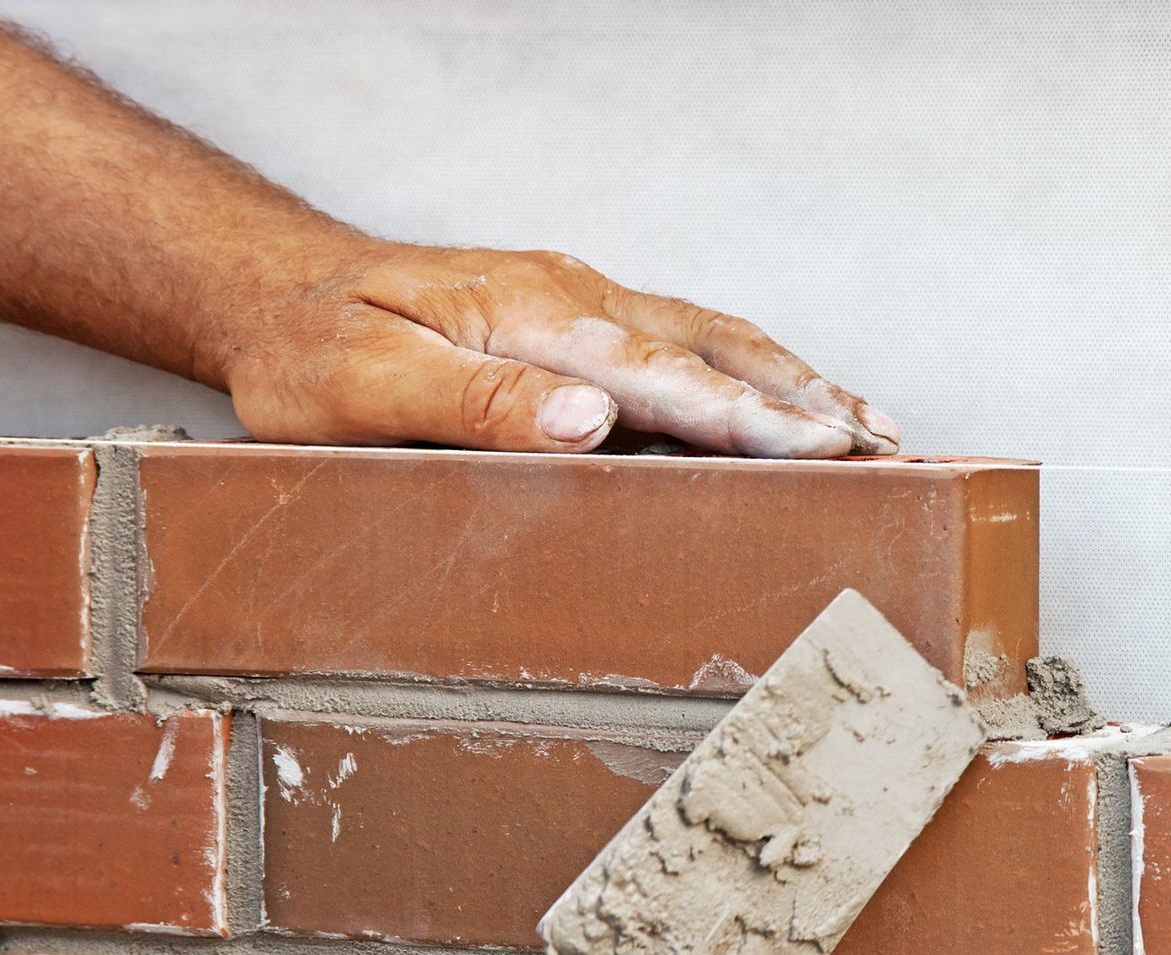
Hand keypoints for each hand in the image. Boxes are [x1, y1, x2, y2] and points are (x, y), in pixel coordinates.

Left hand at [216, 239, 900, 457]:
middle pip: (717, 348)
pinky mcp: (579, 315)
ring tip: (869, 426)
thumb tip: (590, 419)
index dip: (752, 418)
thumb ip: (476, 405)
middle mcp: (575, 298)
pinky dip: (752, 370)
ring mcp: (583, 301)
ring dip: (796, 381)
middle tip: (892, 446)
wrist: (277, 291)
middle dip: (810, 399)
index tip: (828, 447)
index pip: (665, 375)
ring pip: (714, 337)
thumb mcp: (364, 389)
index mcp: (534, 319)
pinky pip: (686, 339)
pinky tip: (781, 398)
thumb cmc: (311, 354)